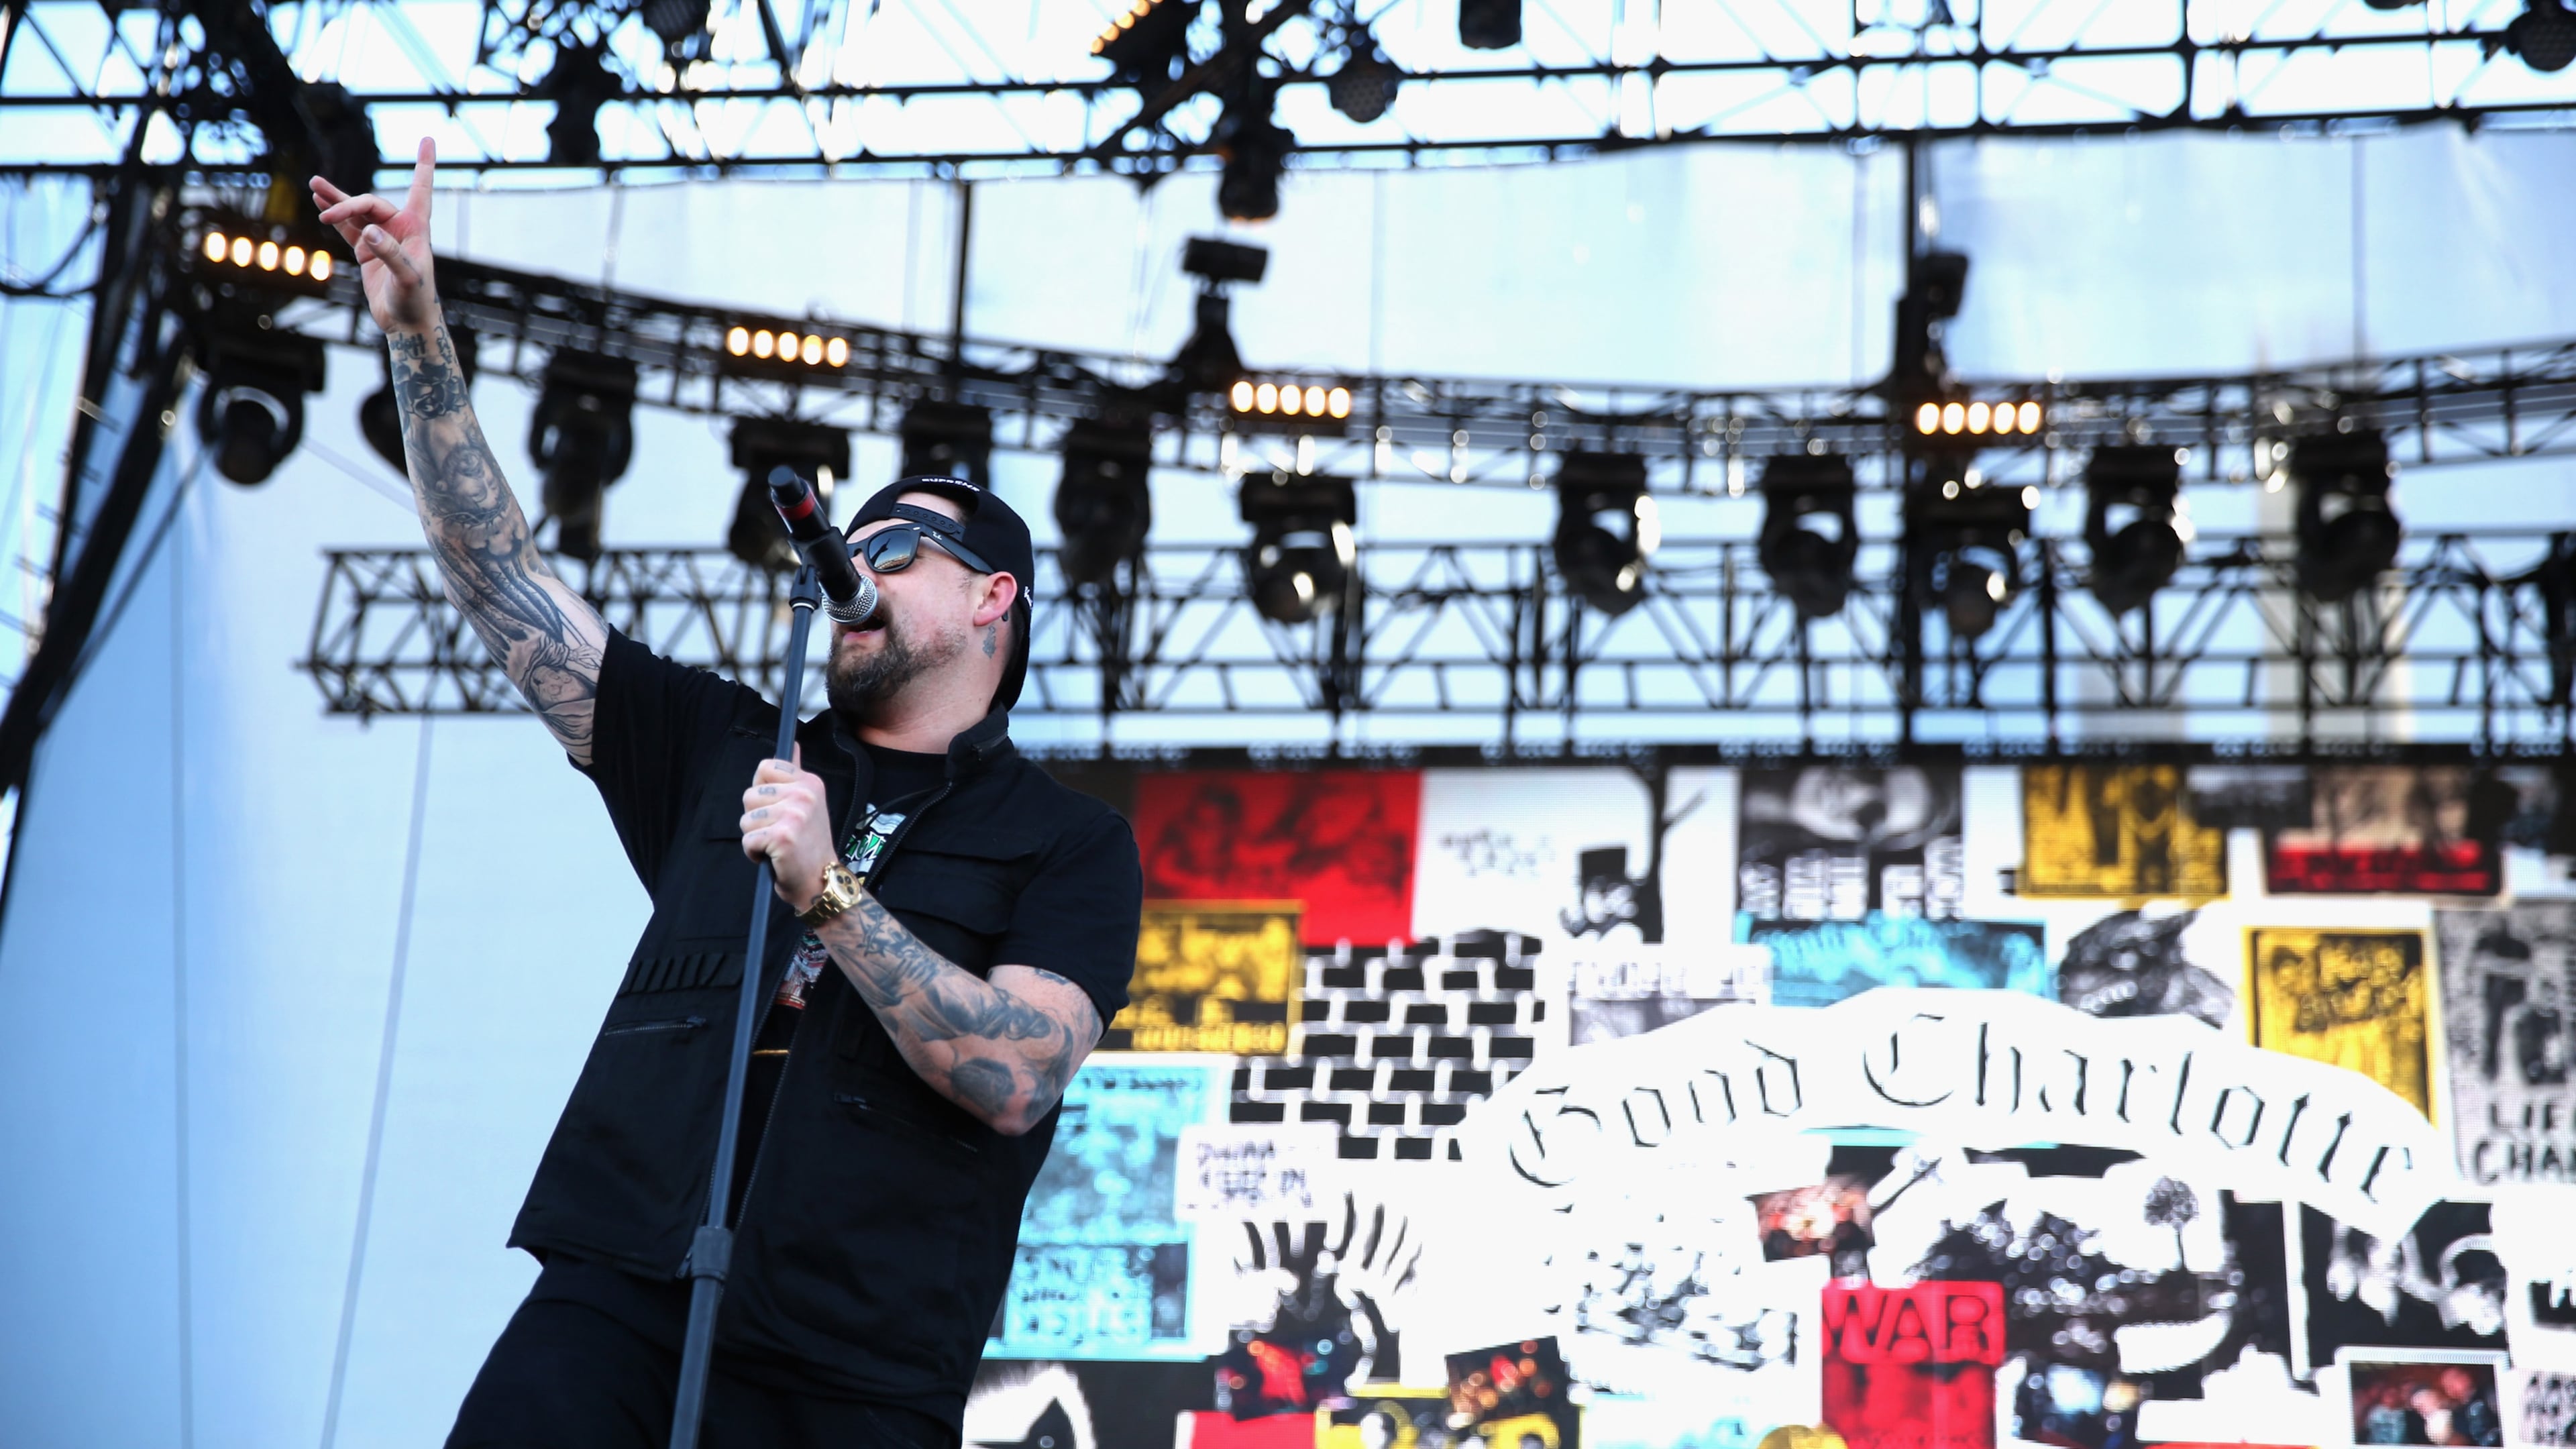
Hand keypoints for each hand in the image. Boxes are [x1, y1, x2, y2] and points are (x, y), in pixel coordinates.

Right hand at [311, 137, 439, 335]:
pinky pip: (349, 228)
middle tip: (324, 214)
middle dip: (347, 205)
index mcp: (416, 228)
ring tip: (314, 184)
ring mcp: (382, 238)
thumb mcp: (407, 278)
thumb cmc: (416, 301)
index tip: (428, 139)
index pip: (421, 188)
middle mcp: (400, 228)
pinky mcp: (368, 251)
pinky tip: (320, 203)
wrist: (407, 323)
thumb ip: (390, 254)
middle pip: (370, 204)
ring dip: (336, 201)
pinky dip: (336, 216)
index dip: (424, 164)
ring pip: (357, 212)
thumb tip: (369, 232)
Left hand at [742, 745, 834, 910]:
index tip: (776, 806)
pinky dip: (754, 853)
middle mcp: (804, 795)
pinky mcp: (782, 837)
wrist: (821, 881)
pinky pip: (748, 839)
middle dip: (757, 817)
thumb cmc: (809, 845)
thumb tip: (792, 745)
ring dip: (755, 836)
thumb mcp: (809, 804)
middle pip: (750, 795)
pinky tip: (774, 857)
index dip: (762, 791)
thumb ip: (796, 775)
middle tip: (780, 831)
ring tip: (777, 845)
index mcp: (810, 783)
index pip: (765, 767)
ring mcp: (794, 815)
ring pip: (746, 819)